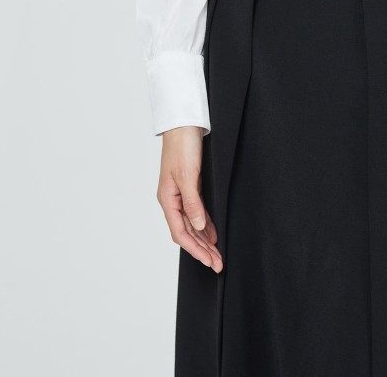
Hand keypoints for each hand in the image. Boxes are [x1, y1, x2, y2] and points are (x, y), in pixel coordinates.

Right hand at [157, 126, 223, 271]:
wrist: (184, 123)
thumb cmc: (182, 146)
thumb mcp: (188, 175)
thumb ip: (193, 203)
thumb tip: (199, 228)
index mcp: (167, 199)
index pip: (180, 233)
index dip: (195, 250)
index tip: (210, 261)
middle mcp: (172, 199)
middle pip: (186, 232)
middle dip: (202, 250)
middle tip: (218, 264)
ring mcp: (180, 193)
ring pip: (191, 224)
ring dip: (204, 240)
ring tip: (217, 254)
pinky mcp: (189, 186)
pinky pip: (196, 212)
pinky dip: (205, 224)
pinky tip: (212, 233)